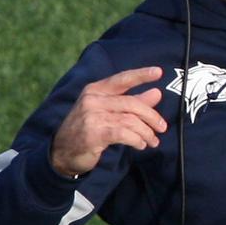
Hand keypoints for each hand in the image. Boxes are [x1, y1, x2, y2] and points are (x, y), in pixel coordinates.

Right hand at [50, 66, 166, 176]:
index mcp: (96, 90)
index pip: (122, 79)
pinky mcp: (93, 134)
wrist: (62, 152)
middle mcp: (92, 100)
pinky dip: (137, 140)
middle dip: (151, 116)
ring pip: (130, 120)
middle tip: (163, 128)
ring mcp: (92, 116)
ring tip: (153, 141)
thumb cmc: (88, 129)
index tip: (159, 72)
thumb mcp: (108, 112)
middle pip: (131, 104)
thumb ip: (133, 102)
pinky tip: (141, 145)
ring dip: (146, 132)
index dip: (141, 75)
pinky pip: (124, 134)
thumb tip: (157, 93)